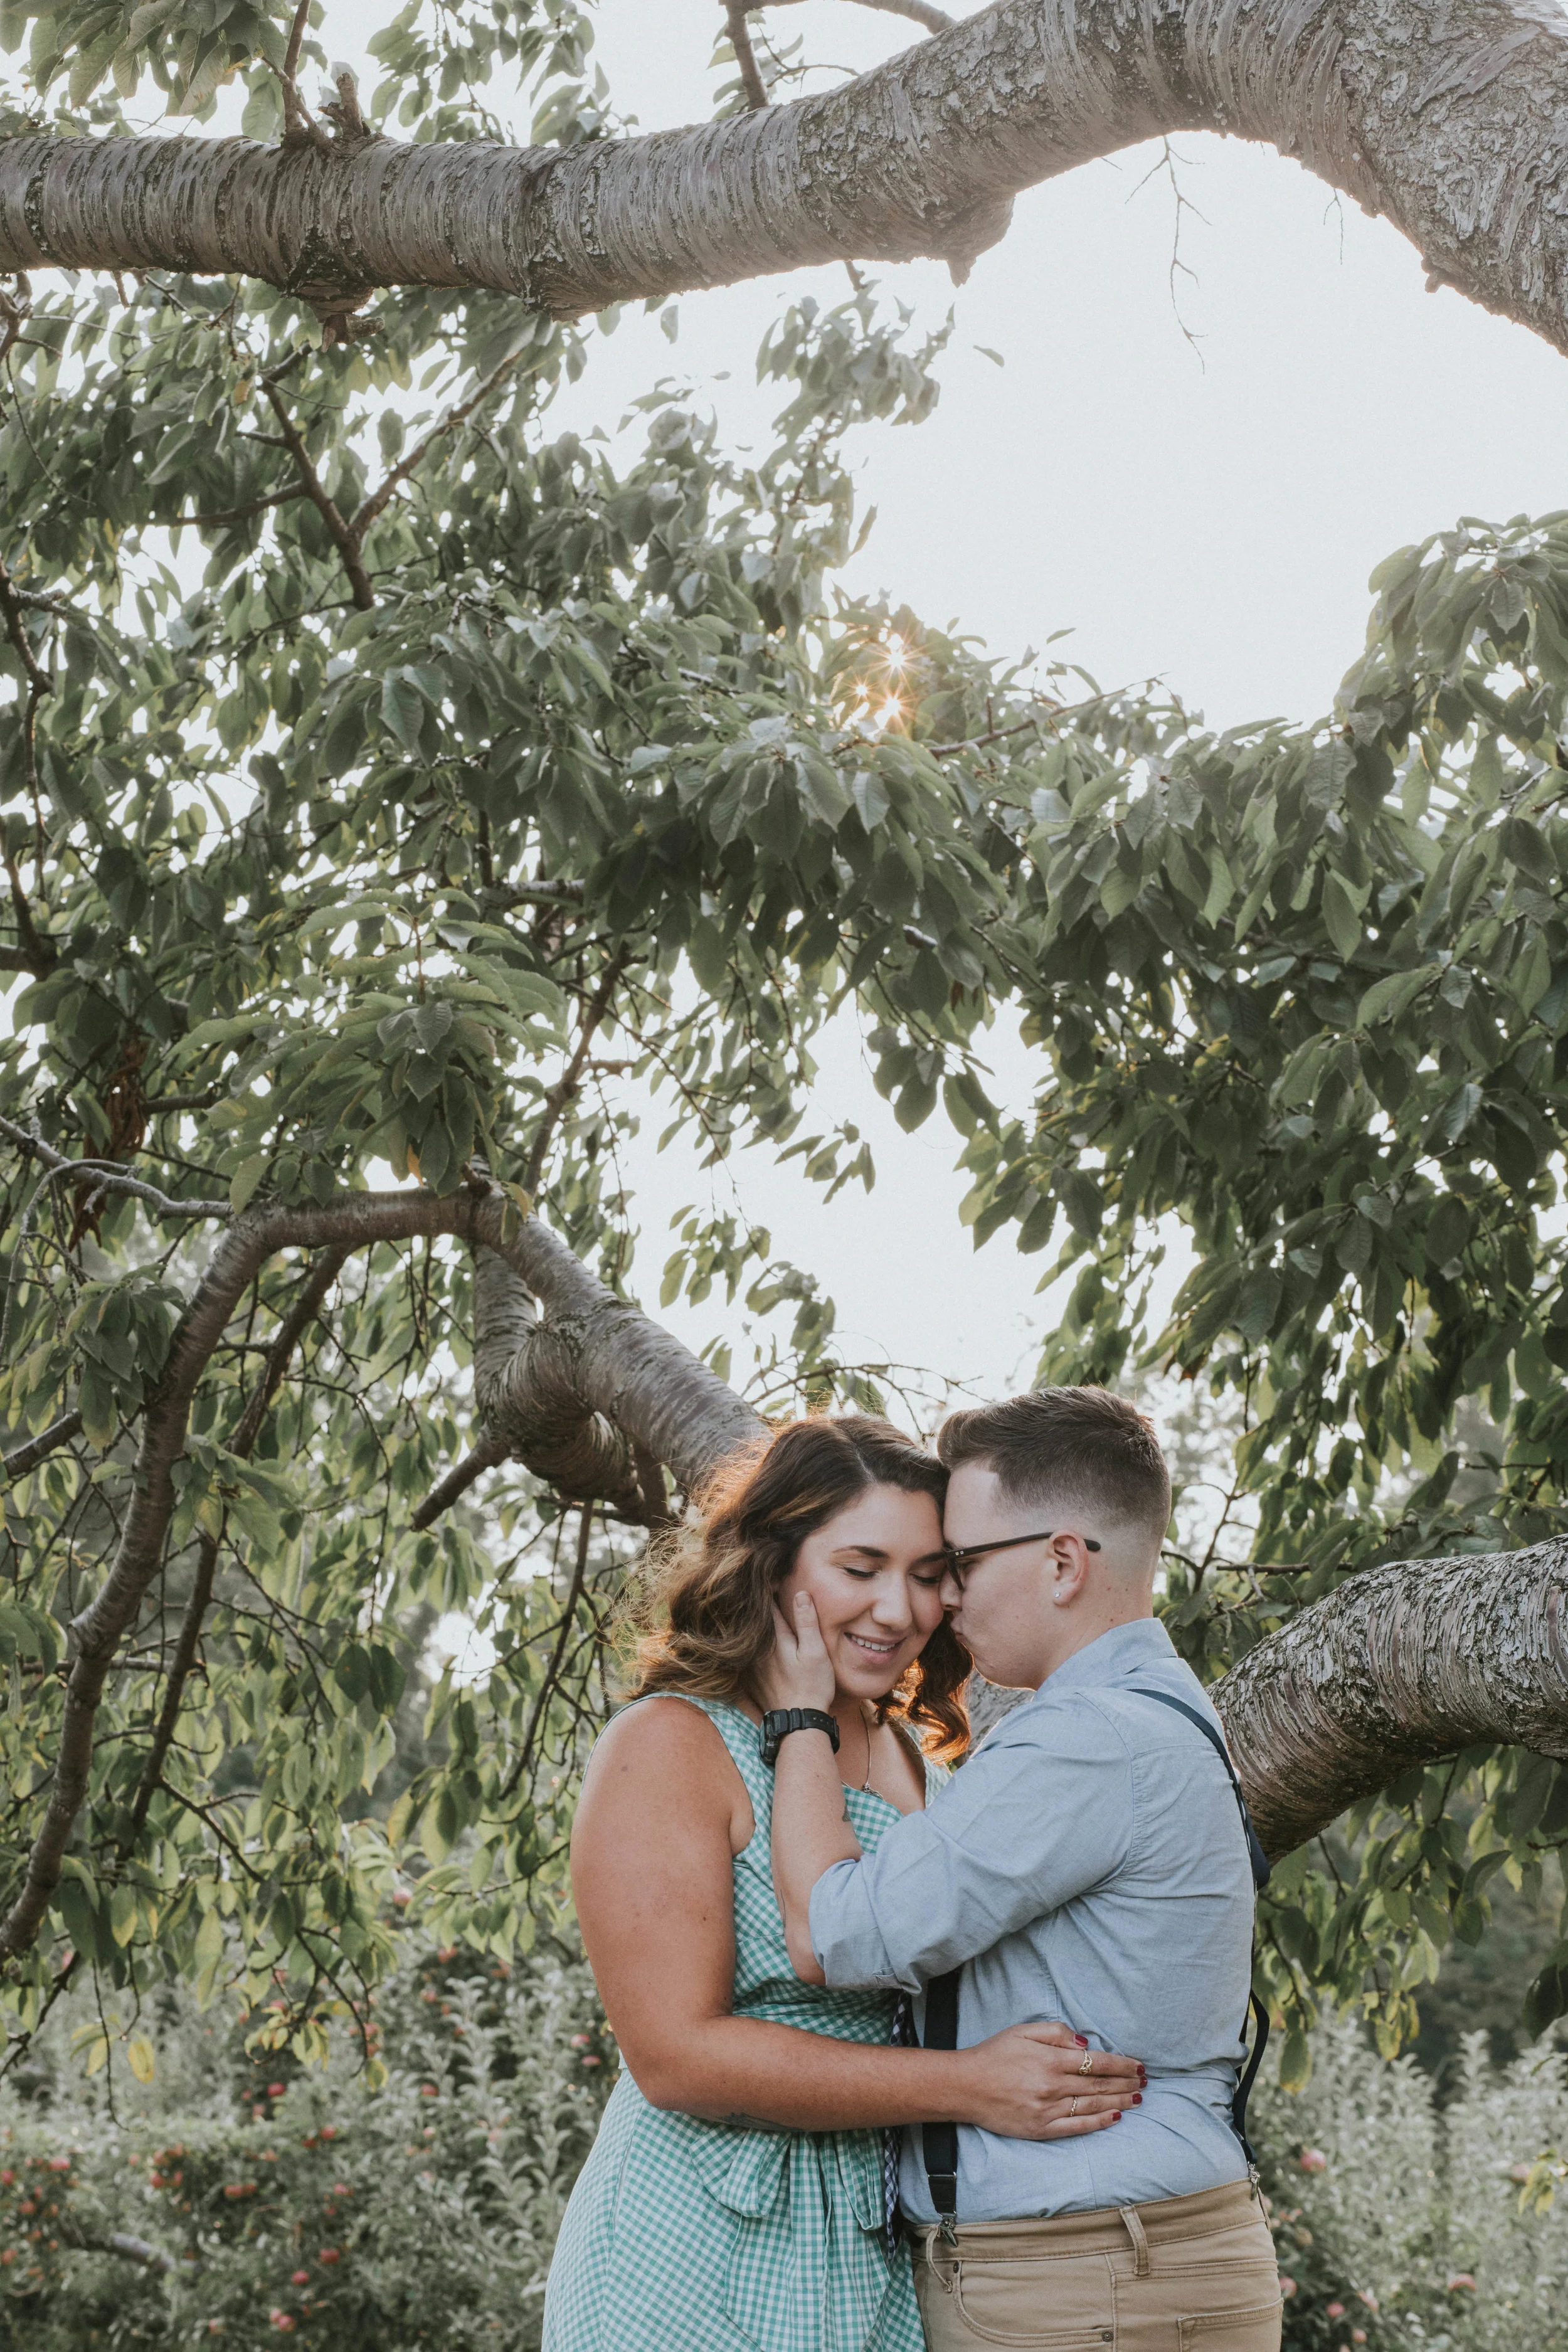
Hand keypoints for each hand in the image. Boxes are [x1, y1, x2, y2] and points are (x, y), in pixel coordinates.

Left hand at [757, 1592, 836, 1713]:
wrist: (797, 1722)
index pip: (768, 1604)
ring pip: (750, 1634)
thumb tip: (800, 1594)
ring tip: (752, 1604)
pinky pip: (747, 1651)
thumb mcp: (815, 1652)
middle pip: (756, 1618)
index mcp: (775, 1638)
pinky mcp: (750, 1676)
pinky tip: (752, 1636)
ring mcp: (751, 1663)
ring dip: (752, 1620)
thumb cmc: (812, 1686)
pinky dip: (749, 1640)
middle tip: (759, 1582)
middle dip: (758, 1601)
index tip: (771, 1573)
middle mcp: (758, 1648)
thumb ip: (806, 1622)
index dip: (769, 1587)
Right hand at [951, 2021, 1144, 2139]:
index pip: (1096, 2063)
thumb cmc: (994, 2054)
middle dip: (1126, 2082)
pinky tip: (1115, 2117)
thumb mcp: (1023, 2030)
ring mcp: (1048, 2110)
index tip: (1138, 2065)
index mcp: (1050, 2059)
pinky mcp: (1041, 2129)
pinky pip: (1077, 2127)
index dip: (1121, 2064)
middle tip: (1145, 2082)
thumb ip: (1056, 2032)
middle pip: (1099, 2085)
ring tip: (1137, 2098)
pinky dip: (1099, 2123)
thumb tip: (1086, 2044)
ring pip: (1093, 2106)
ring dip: (1119, 2101)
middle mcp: (1053, 2086)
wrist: (965, 2086)